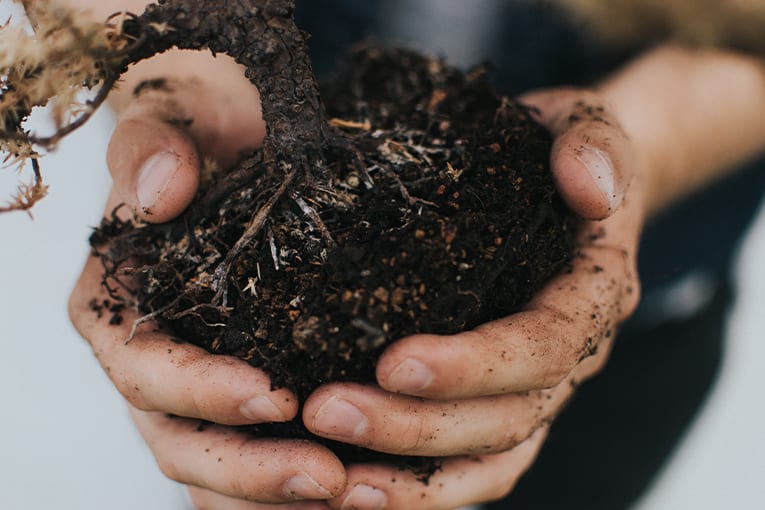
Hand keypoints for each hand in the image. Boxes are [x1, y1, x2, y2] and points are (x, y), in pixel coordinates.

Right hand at [68, 70, 345, 506]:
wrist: (231, 139)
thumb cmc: (196, 133)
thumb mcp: (170, 121)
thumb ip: (152, 149)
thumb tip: (161, 195)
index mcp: (118, 309)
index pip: (146, 371)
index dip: (201, 392)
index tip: (273, 394)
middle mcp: (152, 362)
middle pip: (183, 441)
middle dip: (249, 469)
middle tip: (325, 476)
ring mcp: (198, 387)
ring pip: (220, 470)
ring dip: (275, 495)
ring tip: (348, 493)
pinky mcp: (248, 391)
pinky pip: (260, 457)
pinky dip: (291, 488)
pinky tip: (353, 488)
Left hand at [298, 88, 642, 508]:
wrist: (561, 182)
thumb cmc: (556, 151)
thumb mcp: (581, 125)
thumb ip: (592, 145)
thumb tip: (589, 187)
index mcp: (591, 295)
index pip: (541, 346)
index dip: (473, 365)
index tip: (393, 361)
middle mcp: (570, 357)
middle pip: (505, 418)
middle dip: (416, 426)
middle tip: (326, 412)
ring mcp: (536, 388)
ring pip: (487, 460)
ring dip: (411, 477)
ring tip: (332, 482)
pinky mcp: (500, 400)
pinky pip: (470, 465)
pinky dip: (419, 488)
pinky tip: (354, 489)